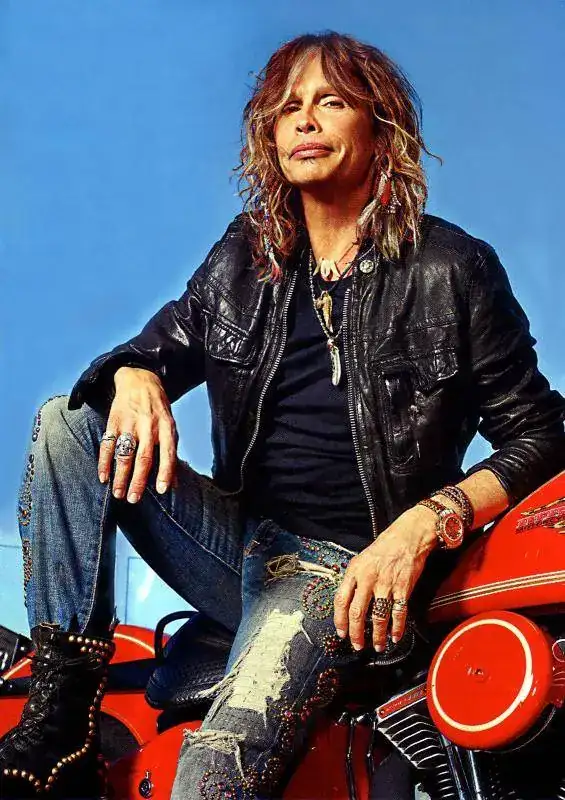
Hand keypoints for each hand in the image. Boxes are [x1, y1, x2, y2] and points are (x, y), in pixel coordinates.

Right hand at [98, 367, 178, 502]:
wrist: (140, 380)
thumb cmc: (159, 410)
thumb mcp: (171, 427)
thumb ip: (171, 454)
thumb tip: (175, 484)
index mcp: (167, 427)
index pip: (168, 453)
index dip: (165, 472)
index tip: (161, 490)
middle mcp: (149, 426)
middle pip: (143, 457)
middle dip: (138, 480)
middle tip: (133, 499)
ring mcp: (130, 423)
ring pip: (124, 454)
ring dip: (120, 475)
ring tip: (118, 493)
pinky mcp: (114, 421)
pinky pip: (107, 444)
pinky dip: (104, 462)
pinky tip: (103, 477)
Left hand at [333, 506, 437, 650]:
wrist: (407, 536)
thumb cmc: (384, 548)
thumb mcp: (362, 559)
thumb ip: (354, 580)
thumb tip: (348, 603)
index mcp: (354, 571)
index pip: (341, 600)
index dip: (339, 620)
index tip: (341, 632)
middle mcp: (368, 578)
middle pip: (357, 612)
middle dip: (356, 633)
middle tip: (357, 645)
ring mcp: (386, 584)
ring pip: (378, 616)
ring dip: (377, 635)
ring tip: (377, 645)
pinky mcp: (403, 588)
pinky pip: (398, 613)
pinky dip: (397, 628)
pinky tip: (395, 636)